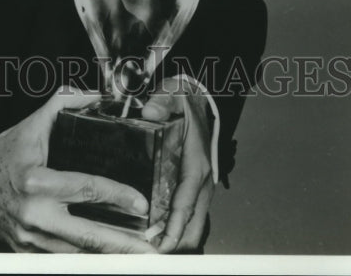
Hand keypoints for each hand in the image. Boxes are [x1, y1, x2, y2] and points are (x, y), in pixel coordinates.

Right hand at [0, 88, 157, 252]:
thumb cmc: (5, 151)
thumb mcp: (33, 123)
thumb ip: (65, 103)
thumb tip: (97, 95)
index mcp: (36, 182)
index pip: (85, 189)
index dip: (117, 195)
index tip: (141, 203)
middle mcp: (34, 214)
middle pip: (88, 236)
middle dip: (123, 245)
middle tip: (152, 250)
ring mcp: (30, 238)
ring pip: (78, 254)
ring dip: (109, 255)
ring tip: (139, 256)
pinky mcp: (27, 253)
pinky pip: (63, 258)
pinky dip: (87, 258)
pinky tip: (109, 257)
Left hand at [141, 76, 214, 252]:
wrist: (200, 99)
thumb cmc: (185, 101)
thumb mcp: (172, 95)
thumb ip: (161, 102)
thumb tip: (150, 112)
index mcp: (196, 166)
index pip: (186, 205)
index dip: (174, 228)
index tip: (161, 247)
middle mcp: (202, 182)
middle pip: (194, 226)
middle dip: (175, 243)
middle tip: (149, 254)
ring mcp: (200, 187)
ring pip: (194, 226)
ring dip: (176, 239)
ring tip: (149, 249)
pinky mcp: (195, 188)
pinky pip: (189, 216)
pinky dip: (176, 229)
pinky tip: (156, 234)